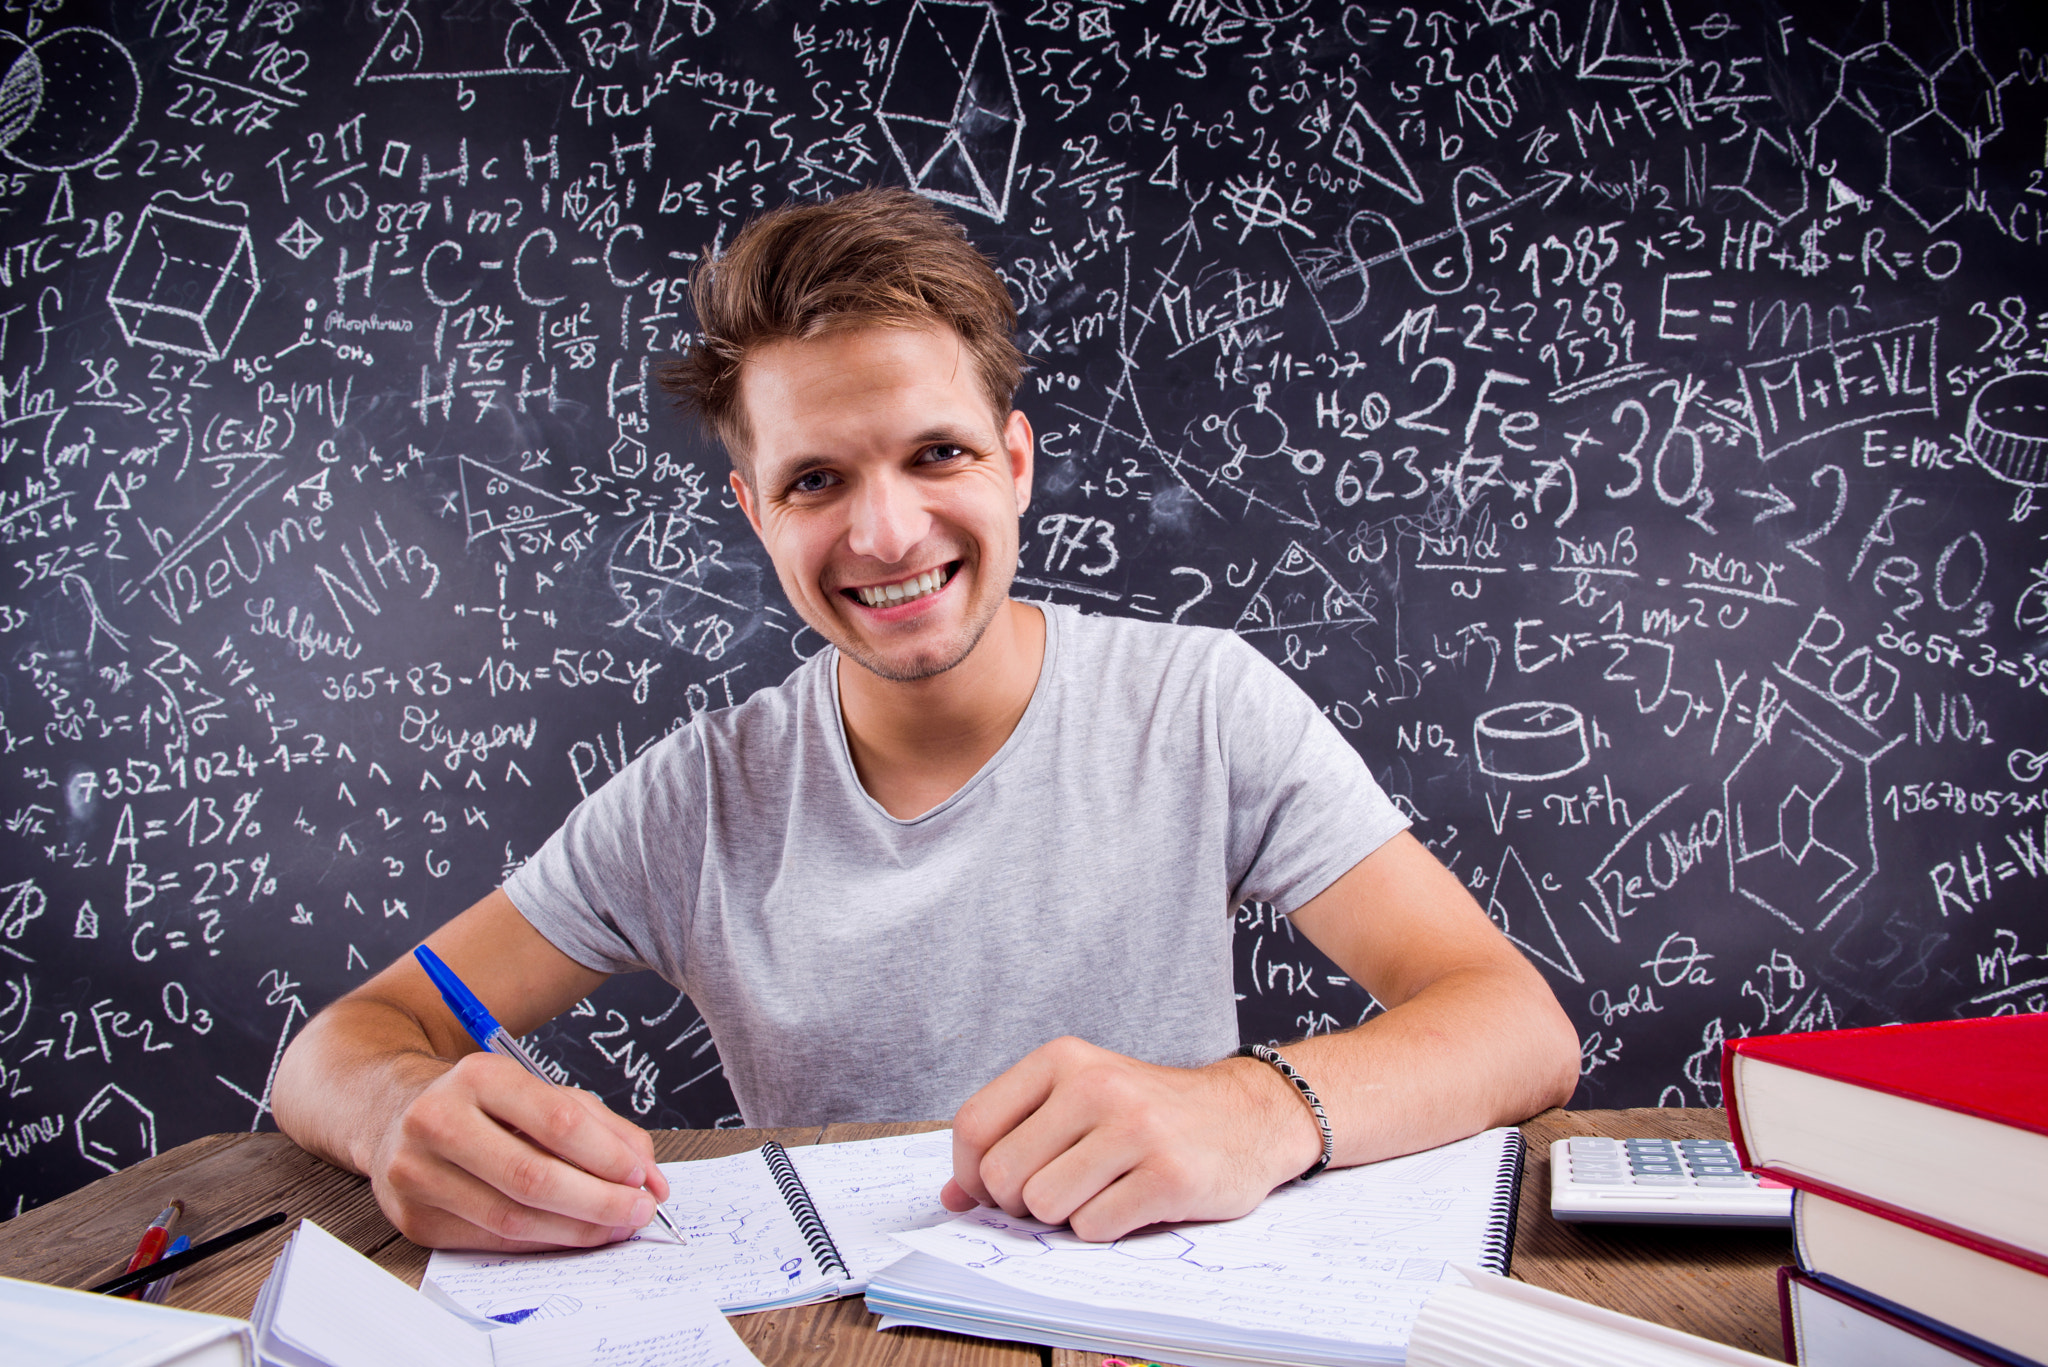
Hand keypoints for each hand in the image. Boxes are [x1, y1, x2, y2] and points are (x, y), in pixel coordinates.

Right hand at [368, 1051, 671, 1250]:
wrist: (393, 1111)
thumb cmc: (483, 1104)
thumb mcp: (542, 1093)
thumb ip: (603, 1128)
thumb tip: (649, 1176)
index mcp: (479, 1076)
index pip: (556, 1121)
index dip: (606, 1156)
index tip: (642, 1177)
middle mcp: (438, 1120)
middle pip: (532, 1177)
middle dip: (598, 1202)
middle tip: (638, 1212)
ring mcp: (417, 1172)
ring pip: (511, 1218)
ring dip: (575, 1230)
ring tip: (614, 1228)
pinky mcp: (412, 1218)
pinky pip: (490, 1241)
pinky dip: (541, 1243)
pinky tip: (570, 1236)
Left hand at [939, 1036, 1320, 1241]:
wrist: (1248, 1115)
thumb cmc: (1151, 1113)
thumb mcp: (1080, 1101)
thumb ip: (1014, 1138)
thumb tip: (953, 1195)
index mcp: (1064, 1060)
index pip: (974, 1124)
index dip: (972, 1172)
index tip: (993, 1188)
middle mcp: (1097, 1085)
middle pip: (1004, 1174)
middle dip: (1020, 1202)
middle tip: (1059, 1192)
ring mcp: (1135, 1129)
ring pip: (1045, 1206)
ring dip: (1065, 1217)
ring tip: (1100, 1193)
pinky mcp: (1168, 1175)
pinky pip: (1094, 1227)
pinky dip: (1103, 1229)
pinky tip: (1131, 1203)